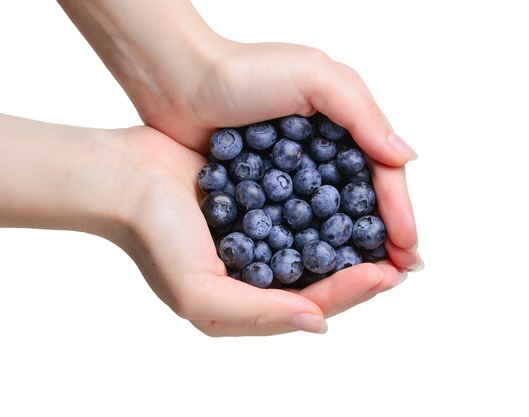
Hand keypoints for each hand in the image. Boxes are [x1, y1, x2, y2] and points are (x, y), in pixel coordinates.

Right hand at [104, 126, 403, 335]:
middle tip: (403, 258)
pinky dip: (326, 206)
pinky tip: (349, 195)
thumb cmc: (154, 239)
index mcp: (245, 302)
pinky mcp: (254, 201)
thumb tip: (319, 324)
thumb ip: (260, 314)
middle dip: (362, 270)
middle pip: (321, 278)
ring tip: (385, 230)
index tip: (386, 274)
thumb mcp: (200, 295)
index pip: (311, 304)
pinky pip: (299, 207)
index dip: (351, 292)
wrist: (125, 178)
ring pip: (316, 243)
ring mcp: (256, 236)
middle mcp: (256, 273)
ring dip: (349, 238)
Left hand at [138, 41, 422, 272]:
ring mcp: (289, 179)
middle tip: (395, 276)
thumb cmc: (245, 70)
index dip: (397, 214)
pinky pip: (290, 227)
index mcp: (344, 128)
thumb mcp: (314, 76)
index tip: (409, 251)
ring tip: (366, 283)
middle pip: (359, 206)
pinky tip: (316, 271)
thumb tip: (406, 157)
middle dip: (380, 242)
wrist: (180, 81)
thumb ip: (362, 114)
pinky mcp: (259, 196)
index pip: (381, 177)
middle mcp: (322, 157)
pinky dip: (305, 248)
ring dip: (349, 252)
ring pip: (328, 223)